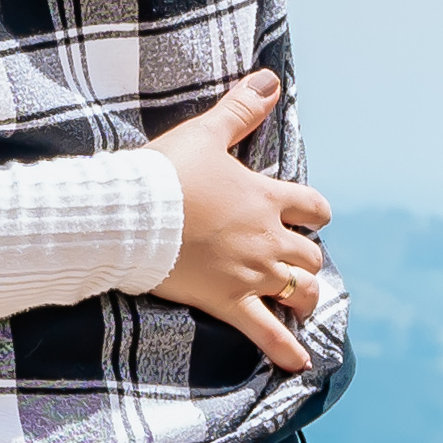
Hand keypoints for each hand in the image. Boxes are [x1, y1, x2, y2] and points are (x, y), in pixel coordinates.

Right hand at [147, 73, 332, 369]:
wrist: (129, 215)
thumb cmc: (165, 173)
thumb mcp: (206, 134)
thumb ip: (241, 108)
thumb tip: (270, 78)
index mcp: (266, 198)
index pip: (313, 208)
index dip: (313, 214)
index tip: (306, 218)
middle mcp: (268, 238)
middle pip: (310, 255)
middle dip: (306, 259)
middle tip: (291, 262)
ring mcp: (251, 273)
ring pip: (301, 291)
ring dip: (304, 296)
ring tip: (298, 302)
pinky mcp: (229, 301)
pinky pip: (267, 333)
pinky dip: (286, 350)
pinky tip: (299, 364)